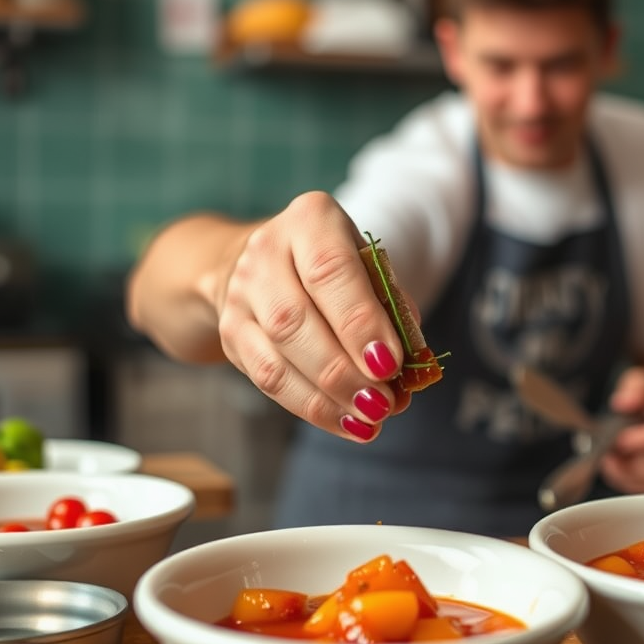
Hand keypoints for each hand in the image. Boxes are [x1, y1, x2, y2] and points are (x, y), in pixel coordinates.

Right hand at [210, 192, 410, 441]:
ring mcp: (240, 293)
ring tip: (368, 421)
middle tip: (383, 403)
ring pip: (277, 356)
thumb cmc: (334, 266)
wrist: (264, 261)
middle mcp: (265, 251)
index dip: (360, 322)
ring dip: (326, 397)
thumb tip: (413, 363)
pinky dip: (309, 406)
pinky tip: (343, 422)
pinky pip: (266, 378)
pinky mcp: (230, 332)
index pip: (330, 271)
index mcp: (309, 220)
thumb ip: (392, 307)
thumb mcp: (368, 266)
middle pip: (295, 320)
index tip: (390, 364)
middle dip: (343, 370)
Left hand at [598, 367, 643, 493]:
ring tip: (610, 459)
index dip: (641, 441)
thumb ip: (635, 389)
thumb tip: (623, 403)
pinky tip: (617, 467)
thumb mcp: (641, 380)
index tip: (618, 440)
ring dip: (626, 474)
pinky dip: (629, 482)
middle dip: (629, 463)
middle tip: (607, 452)